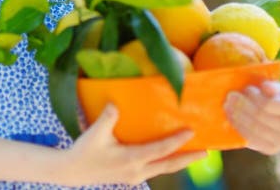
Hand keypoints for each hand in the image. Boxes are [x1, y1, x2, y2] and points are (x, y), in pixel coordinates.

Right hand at [58, 104, 206, 185]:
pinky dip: (166, 162)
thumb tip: (116, 102)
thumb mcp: (95, 133)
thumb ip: (108, 117)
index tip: (192, 132)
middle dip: (189, 158)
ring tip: (193, 153)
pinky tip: (168, 156)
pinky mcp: (131, 177)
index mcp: (132, 159)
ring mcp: (135, 176)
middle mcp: (138, 170)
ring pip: (164, 169)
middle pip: (169, 165)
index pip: (161, 150)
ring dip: (179, 161)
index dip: (178, 141)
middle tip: (207, 151)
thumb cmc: (84, 151)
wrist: (73, 171)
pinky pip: (155, 169)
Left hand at [224, 80, 279, 155]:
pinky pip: (251, 139)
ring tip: (227, 105)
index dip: (255, 97)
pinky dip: (238, 127)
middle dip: (242, 105)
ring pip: (254, 129)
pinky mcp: (271, 150)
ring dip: (237, 116)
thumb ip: (273, 86)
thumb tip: (265, 87)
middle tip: (230, 96)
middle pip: (260, 117)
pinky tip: (230, 117)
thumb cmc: (278, 99)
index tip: (246, 89)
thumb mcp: (279, 88)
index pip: (270, 104)